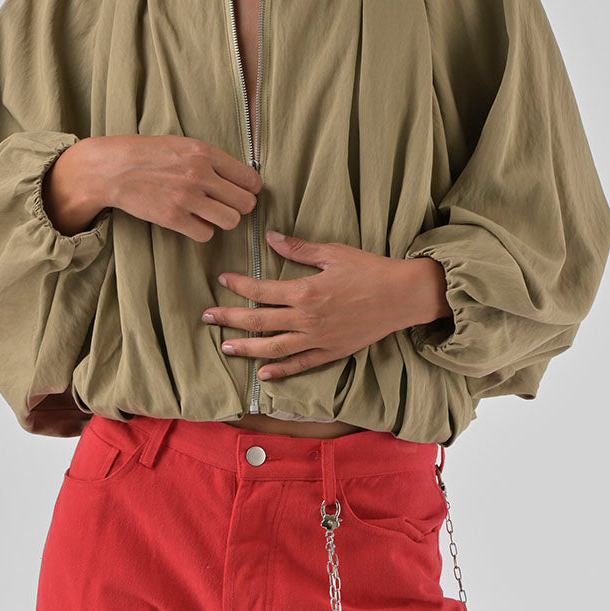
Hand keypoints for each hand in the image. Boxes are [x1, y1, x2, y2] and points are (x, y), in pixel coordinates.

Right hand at [83, 134, 261, 241]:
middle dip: (239, 206)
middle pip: (246, 203)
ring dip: (223, 220)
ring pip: (231, 221)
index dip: (249, 188)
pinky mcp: (173, 218)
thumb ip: (210, 159)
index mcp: (205, 153)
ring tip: (210, 214)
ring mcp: (187, 198)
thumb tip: (238, 176)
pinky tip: (191, 221)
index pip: (250, 179)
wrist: (112, 168)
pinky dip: (201, 231)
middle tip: (225, 205)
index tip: (240, 191)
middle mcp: (200, 174)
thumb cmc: (147, 154)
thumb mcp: (183, 144)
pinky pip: (206, 234)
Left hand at [201, 229, 449, 380]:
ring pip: (274, 348)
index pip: (262, 290)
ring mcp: (318, 339)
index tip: (222, 280)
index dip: (238, 285)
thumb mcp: (333, 252)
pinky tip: (263, 373)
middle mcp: (307, 319)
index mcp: (305, 291)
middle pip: (259, 321)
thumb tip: (271, 237)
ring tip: (225, 347)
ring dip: (246, 348)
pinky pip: (301, 364)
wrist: (402, 296)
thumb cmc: (370, 270)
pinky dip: (281, 371)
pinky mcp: (332, 351)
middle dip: (230, 318)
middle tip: (207, 316)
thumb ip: (299, 248)